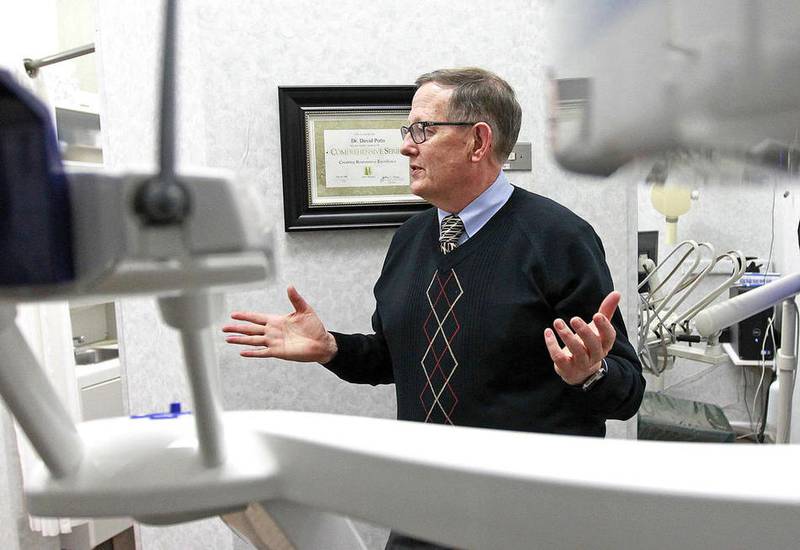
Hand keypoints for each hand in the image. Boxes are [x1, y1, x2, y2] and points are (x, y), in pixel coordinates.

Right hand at [222, 286, 337, 362]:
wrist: (322, 343)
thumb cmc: (314, 327)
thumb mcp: (305, 310)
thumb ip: (295, 299)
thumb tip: (290, 286)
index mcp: (277, 320)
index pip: (257, 317)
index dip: (245, 316)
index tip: (233, 314)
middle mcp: (272, 331)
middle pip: (250, 329)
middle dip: (237, 328)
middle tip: (223, 328)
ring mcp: (274, 342)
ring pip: (253, 340)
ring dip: (240, 340)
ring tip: (227, 339)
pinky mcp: (278, 352)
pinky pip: (262, 352)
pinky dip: (252, 353)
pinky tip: (242, 352)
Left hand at [544, 291, 618, 384]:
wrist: (580, 372)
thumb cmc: (589, 345)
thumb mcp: (598, 329)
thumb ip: (606, 312)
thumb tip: (616, 293)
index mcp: (604, 344)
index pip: (609, 337)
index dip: (604, 327)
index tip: (597, 315)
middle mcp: (595, 355)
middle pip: (593, 345)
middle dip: (584, 331)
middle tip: (574, 318)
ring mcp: (581, 363)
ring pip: (576, 351)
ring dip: (566, 336)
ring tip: (557, 322)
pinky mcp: (566, 368)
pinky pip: (559, 358)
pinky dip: (552, 345)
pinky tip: (548, 332)